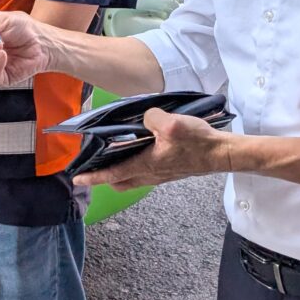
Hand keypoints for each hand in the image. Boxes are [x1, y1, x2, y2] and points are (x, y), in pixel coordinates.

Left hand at [73, 107, 233, 191]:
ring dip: (118, 171)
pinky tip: (136, 150)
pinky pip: (144, 172)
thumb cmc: (198, 142)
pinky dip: (132, 166)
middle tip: (91, 166)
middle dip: (103, 177)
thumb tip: (144, 118)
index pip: (112, 174)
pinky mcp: (169, 169)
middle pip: (119, 181)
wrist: (222, 153)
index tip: (77, 178)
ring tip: (109, 156)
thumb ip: (150, 118)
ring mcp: (161, 174)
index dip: (93, 177)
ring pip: (132, 178)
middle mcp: (151, 174)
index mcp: (146, 164)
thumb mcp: (172, 124)